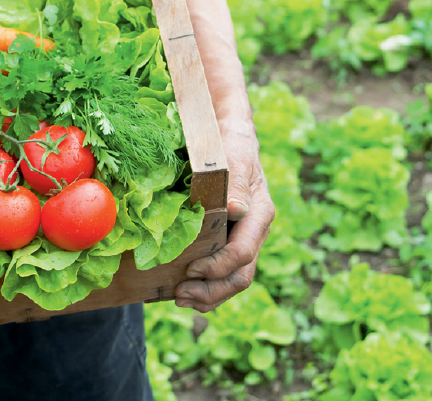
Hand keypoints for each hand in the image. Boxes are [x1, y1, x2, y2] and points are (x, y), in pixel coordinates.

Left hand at [174, 120, 273, 311]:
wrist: (228, 138)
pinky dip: (204, 286)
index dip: (217, 267)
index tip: (190, 270)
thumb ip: (236, 184)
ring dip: (207, 295)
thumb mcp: (234, 158)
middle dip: (211, 291)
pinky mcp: (226, 240)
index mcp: (259, 215)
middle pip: (240, 276)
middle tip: (180, 295)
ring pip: (232, 279)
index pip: (242, 253)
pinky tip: (181, 291)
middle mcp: (253, 232)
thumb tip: (236, 210)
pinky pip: (221, 271)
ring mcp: (241, 238)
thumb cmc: (229, 146)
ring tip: (179, 299)